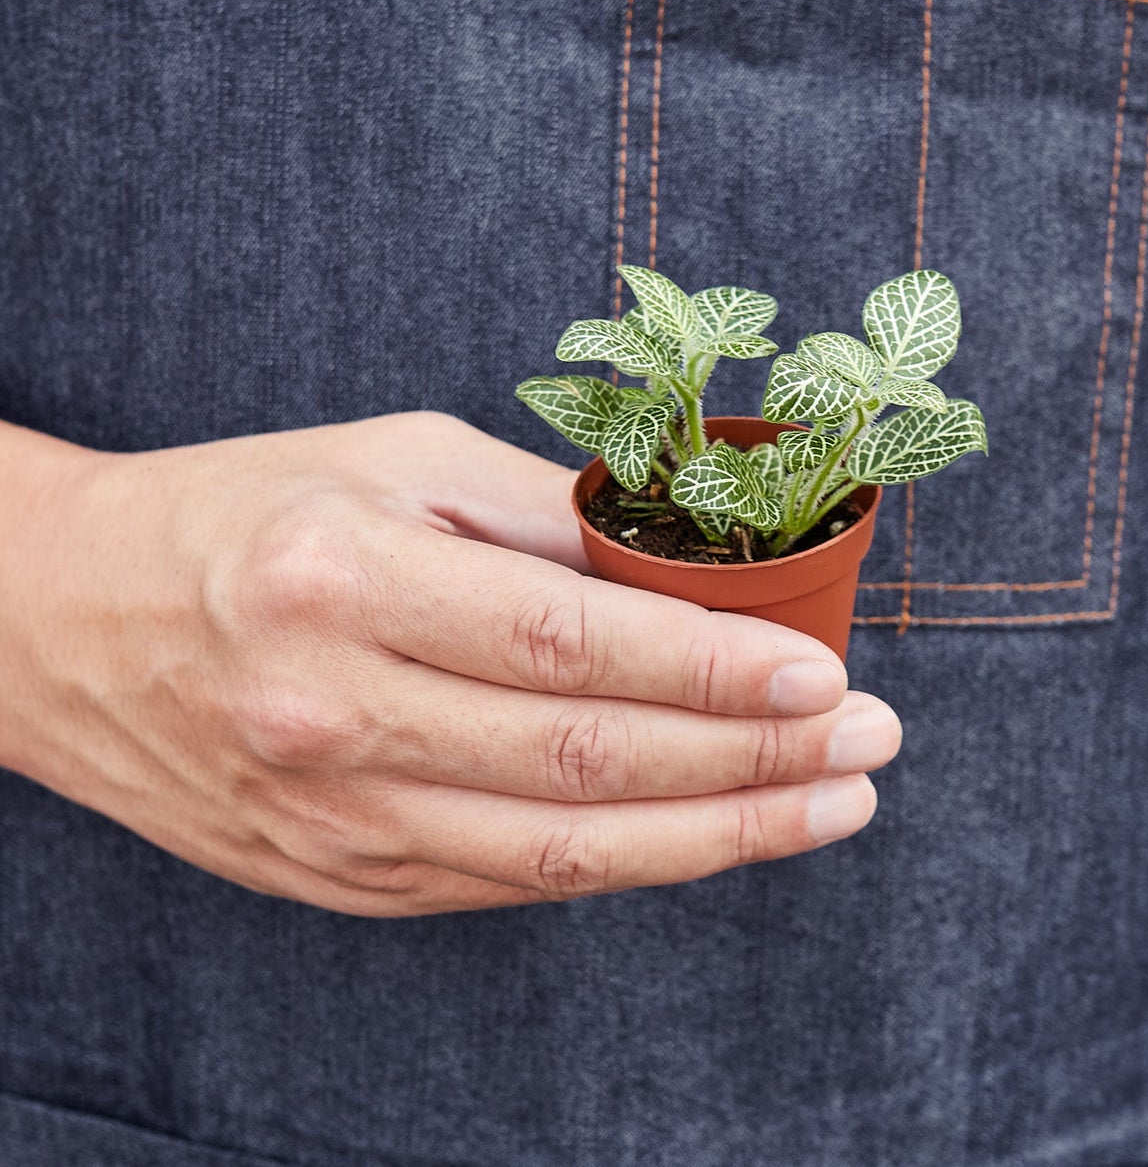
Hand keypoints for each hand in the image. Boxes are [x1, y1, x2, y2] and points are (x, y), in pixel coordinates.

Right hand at [0, 412, 899, 915]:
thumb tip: (686, 558)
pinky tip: (711, 830)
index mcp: (346, 584)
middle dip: (750, 758)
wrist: (65, 623)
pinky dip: (627, 861)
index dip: (709, 666)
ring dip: (719, 833)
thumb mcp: (392, 462)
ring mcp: (334, 819)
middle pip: (586, 763)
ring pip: (563, 855)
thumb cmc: (246, 513)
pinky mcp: (337, 877)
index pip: (567, 641)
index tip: (821, 673)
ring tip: (830, 804)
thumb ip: (542, 510)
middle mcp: (335, 716)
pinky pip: (508, 884)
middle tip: (868, 743)